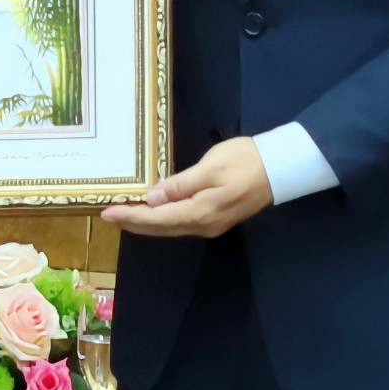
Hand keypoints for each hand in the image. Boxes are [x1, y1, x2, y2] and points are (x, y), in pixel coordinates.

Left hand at [100, 137, 274, 237]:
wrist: (281, 168)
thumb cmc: (245, 161)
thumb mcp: (211, 166)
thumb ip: (180, 184)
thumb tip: (153, 199)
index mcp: (200, 213)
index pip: (157, 219)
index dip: (131, 218)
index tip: (108, 214)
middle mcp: (203, 225)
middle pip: (161, 228)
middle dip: (134, 223)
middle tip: (109, 216)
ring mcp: (211, 224)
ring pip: (171, 228)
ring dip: (147, 223)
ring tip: (125, 214)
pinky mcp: (216, 218)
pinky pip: (182, 223)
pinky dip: (163, 219)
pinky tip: (153, 211)